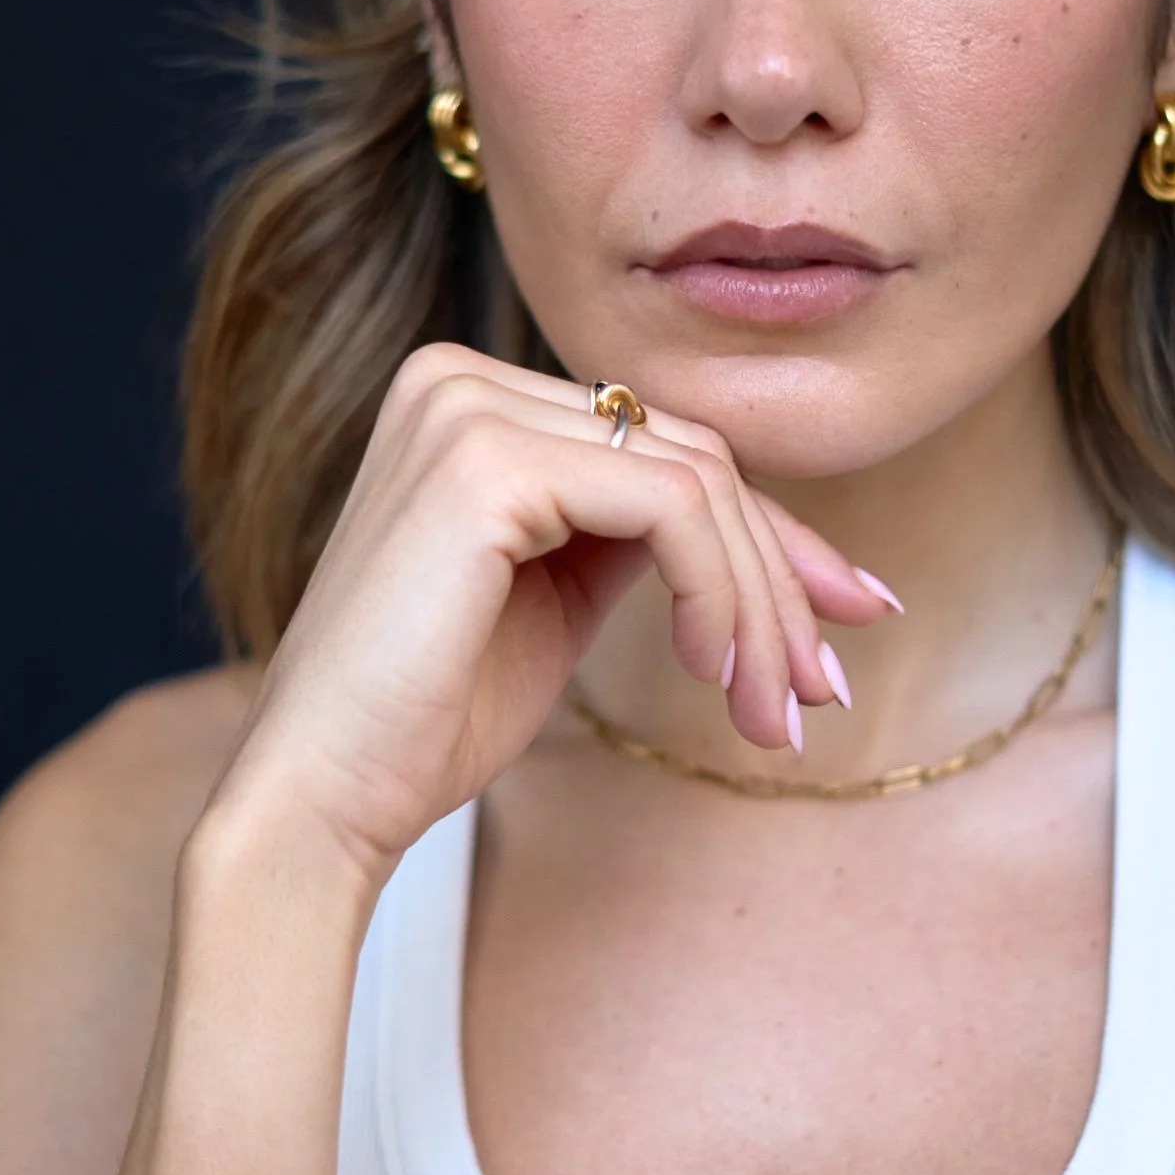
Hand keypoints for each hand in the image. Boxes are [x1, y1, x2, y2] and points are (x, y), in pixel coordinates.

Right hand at [210, 347, 890, 889]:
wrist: (324, 796)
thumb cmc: (430, 717)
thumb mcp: (557, 598)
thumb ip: (637, 536)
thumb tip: (780, 543)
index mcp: (471, 399)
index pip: (666, 448)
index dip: (773, 538)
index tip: (850, 618)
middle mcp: (462, 378)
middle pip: (695, 457)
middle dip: (781, 581)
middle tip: (818, 694)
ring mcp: (469, 408)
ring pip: (700, 481)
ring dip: (761, 608)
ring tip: (774, 713)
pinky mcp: (486, 460)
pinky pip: (673, 507)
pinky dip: (720, 595)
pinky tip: (716, 674)